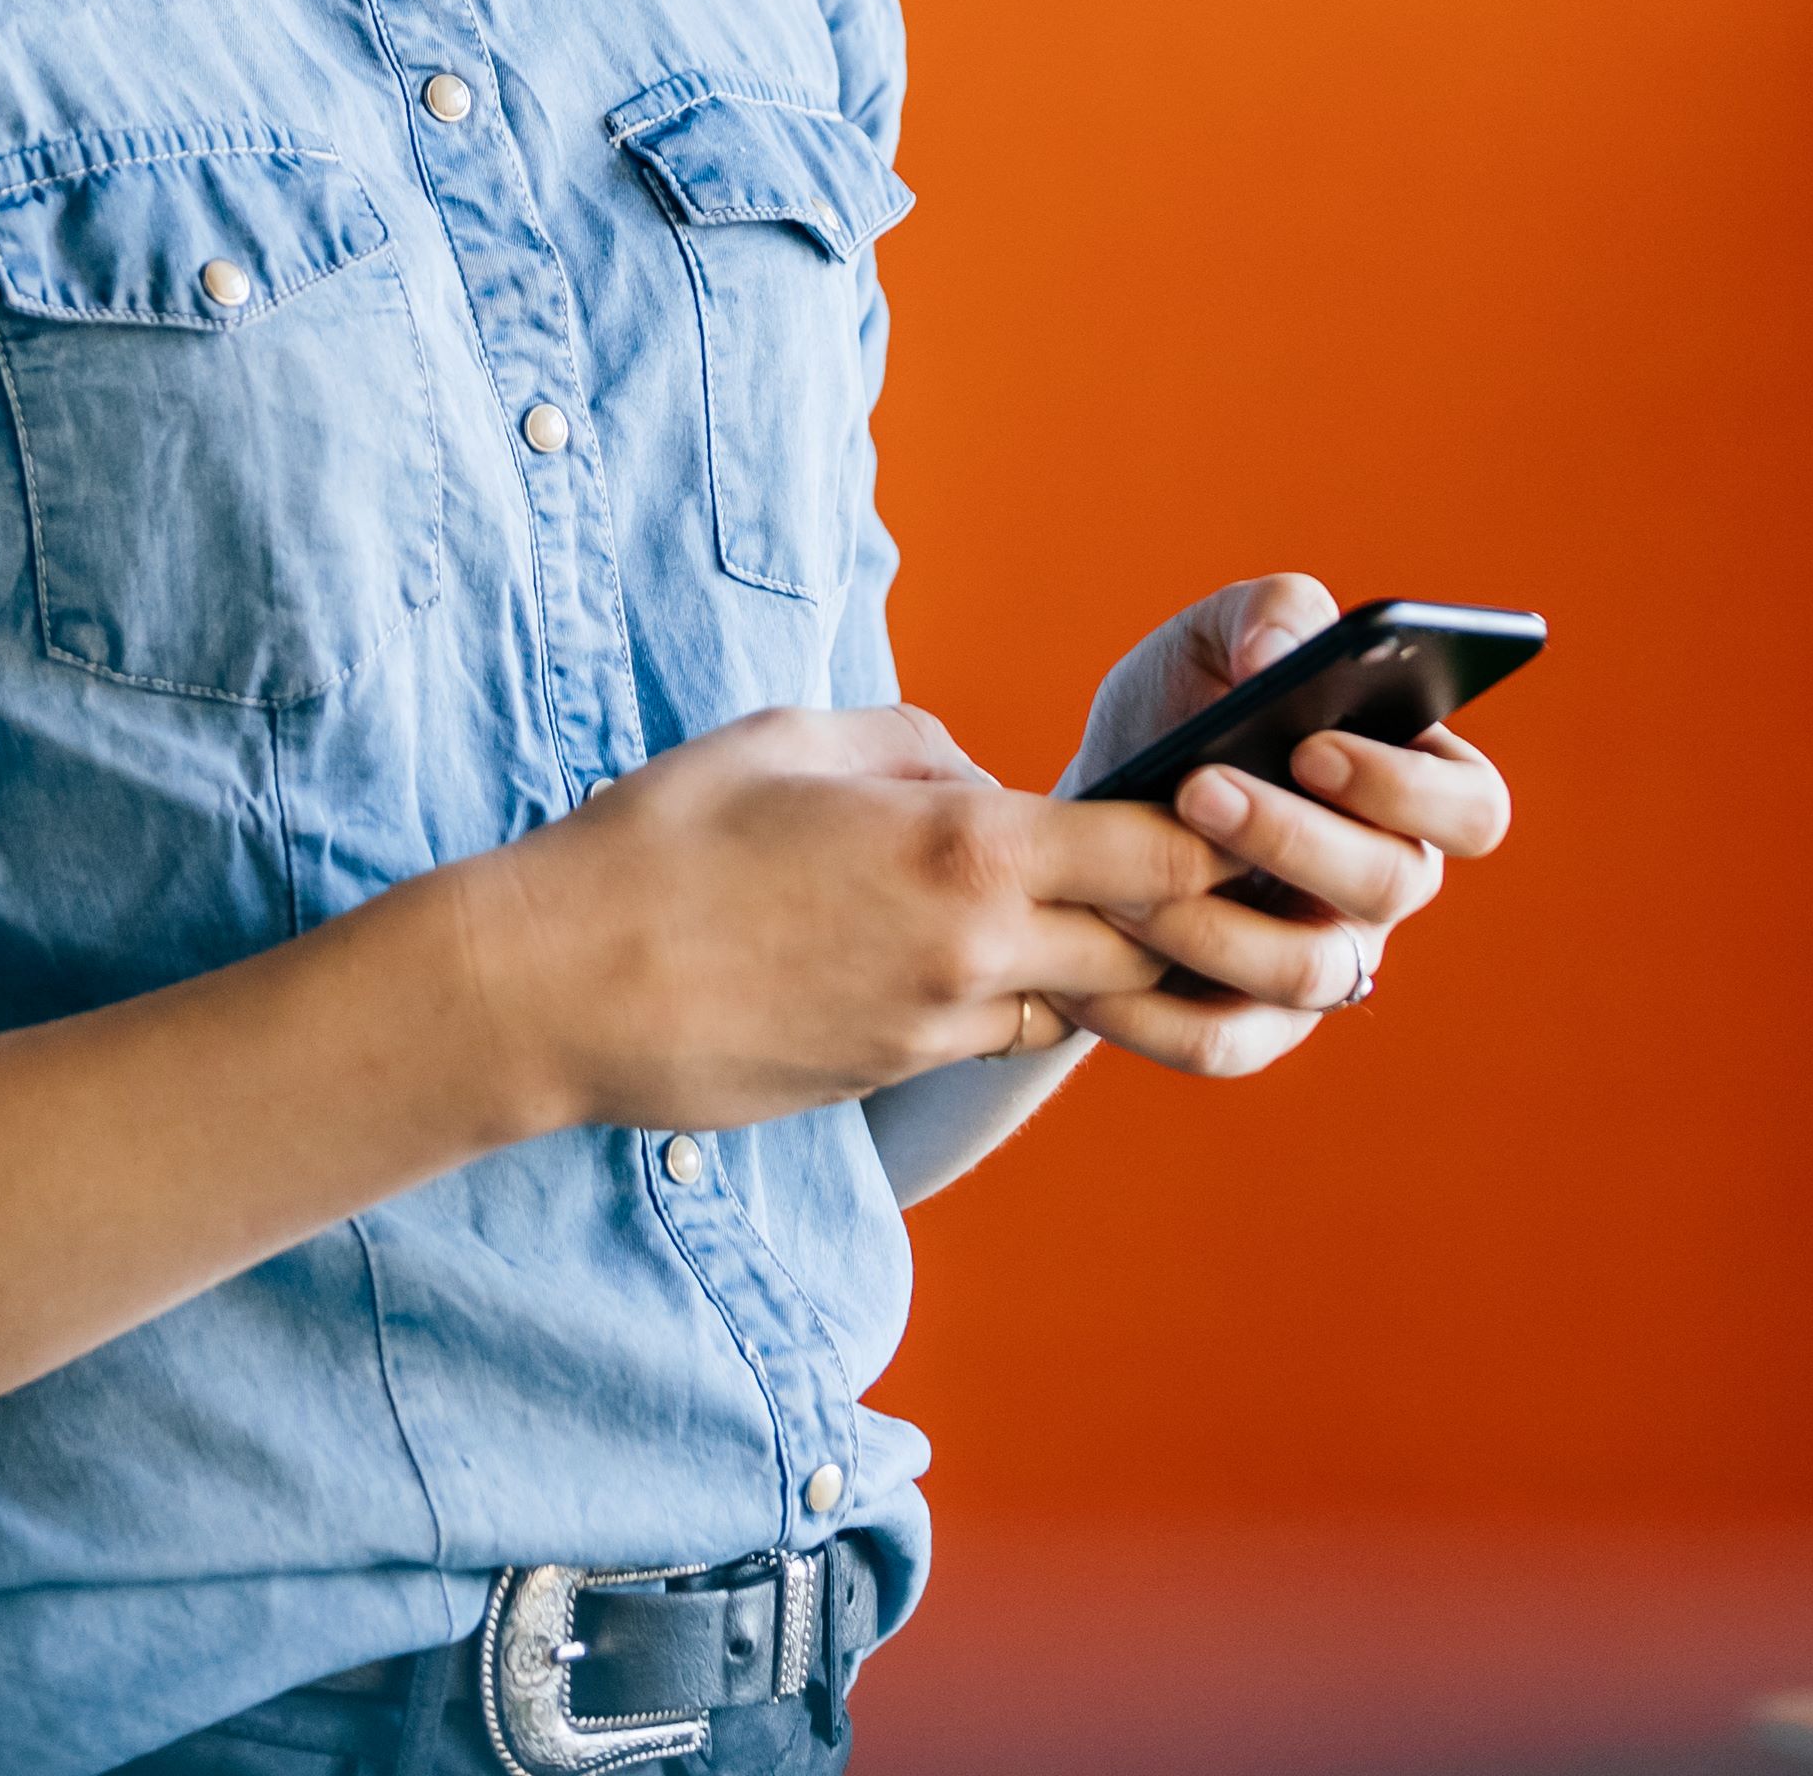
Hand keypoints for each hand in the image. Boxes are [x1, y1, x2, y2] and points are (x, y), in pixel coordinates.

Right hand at [441, 703, 1237, 1137]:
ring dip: (1102, 962)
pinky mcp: (892, 1075)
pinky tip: (970, 953)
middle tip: (1221, 883)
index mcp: (969, 849)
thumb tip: (981, 779)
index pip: (1163, 856)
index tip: (1250, 811)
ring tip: (1103, 915)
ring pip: (1079, 999)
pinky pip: (991, 1030)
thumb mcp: (798, 738)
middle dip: (1196, 920)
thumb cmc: (666, 838)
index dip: (1224, 838)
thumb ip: (920, 749)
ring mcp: (936, 1027)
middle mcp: (977, 951)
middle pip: (1153, 949)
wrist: (562, 987)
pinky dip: (1010, 993)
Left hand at [1046, 575, 1514, 1081]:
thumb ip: (1266, 614)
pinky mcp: (1255, 1029)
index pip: (1472, 809)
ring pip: (1307, 971)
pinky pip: (1221, 1044)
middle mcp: (1388, 885)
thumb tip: (1282, 654)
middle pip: (1391, 885)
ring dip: (1210, 919)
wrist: (1090, 809)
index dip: (1407, 787)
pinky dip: (1149, 1008)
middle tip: (1195, 787)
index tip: (1312, 746)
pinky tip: (1087, 956)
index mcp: (1414, 788)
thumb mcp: (1211, 641)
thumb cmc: (1178, 715)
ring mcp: (1329, 966)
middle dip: (1290, 836)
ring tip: (1122, 872)